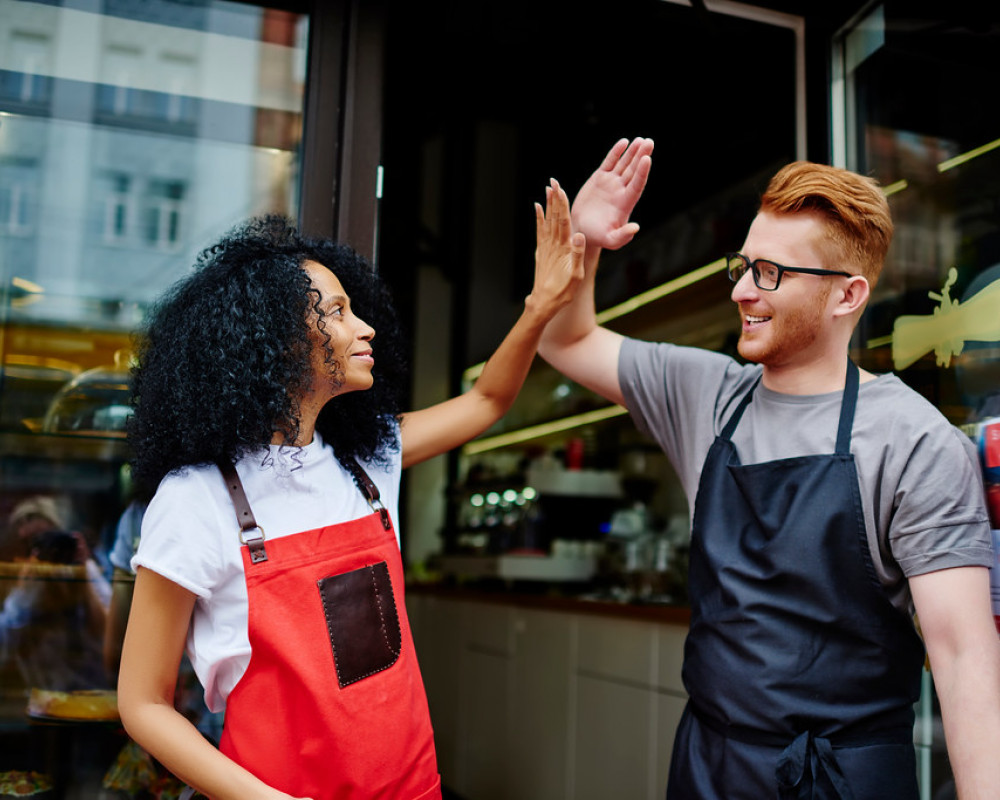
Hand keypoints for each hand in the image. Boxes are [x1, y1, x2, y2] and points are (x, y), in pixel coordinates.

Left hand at [529, 179, 585, 316]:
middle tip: (553, 181)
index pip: (563, 221)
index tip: (560, 188)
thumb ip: (577, 254)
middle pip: (554, 217)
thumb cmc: (562, 292)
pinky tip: (538, 208)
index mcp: (563, 248)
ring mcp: (545, 248)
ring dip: (548, 204)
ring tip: (548, 189)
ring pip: (547, 221)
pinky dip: (539, 218)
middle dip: (554, 198)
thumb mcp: (576, 275)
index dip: (562, 204)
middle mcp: (553, 245)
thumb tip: (578, 234)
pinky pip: (540, 231)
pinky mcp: (541, 252)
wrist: (543, 304)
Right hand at [571, 137, 652, 249]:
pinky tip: (623, 142)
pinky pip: (610, 162)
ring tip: (641, 140)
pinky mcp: (599, 178)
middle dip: (641, 156)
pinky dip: (616, 153)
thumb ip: (623, 235)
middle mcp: (621, 190)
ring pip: (624, 164)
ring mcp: (611, 183)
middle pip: (634, 170)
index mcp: (626, 203)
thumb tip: (636, 228)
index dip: (642, 172)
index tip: (647, 158)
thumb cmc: (598, 238)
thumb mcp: (611, 240)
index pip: (637, 184)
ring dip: (632, 152)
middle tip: (649, 142)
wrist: (582, 230)